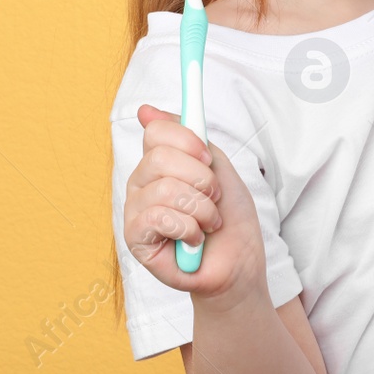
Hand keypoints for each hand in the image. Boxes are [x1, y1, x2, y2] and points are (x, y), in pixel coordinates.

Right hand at [123, 104, 269, 311]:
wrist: (239, 263)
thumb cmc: (229, 217)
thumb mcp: (217, 167)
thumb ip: (188, 137)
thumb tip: (145, 110)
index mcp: (158, 163)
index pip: (156, 131)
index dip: (188, 140)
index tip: (207, 157)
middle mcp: (141, 183)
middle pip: (159, 157)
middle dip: (201, 178)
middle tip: (213, 197)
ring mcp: (135, 211)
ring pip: (165, 189)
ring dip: (201, 208)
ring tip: (208, 222)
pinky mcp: (135, 240)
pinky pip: (159, 218)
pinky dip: (190, 228)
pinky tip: (194, 240)